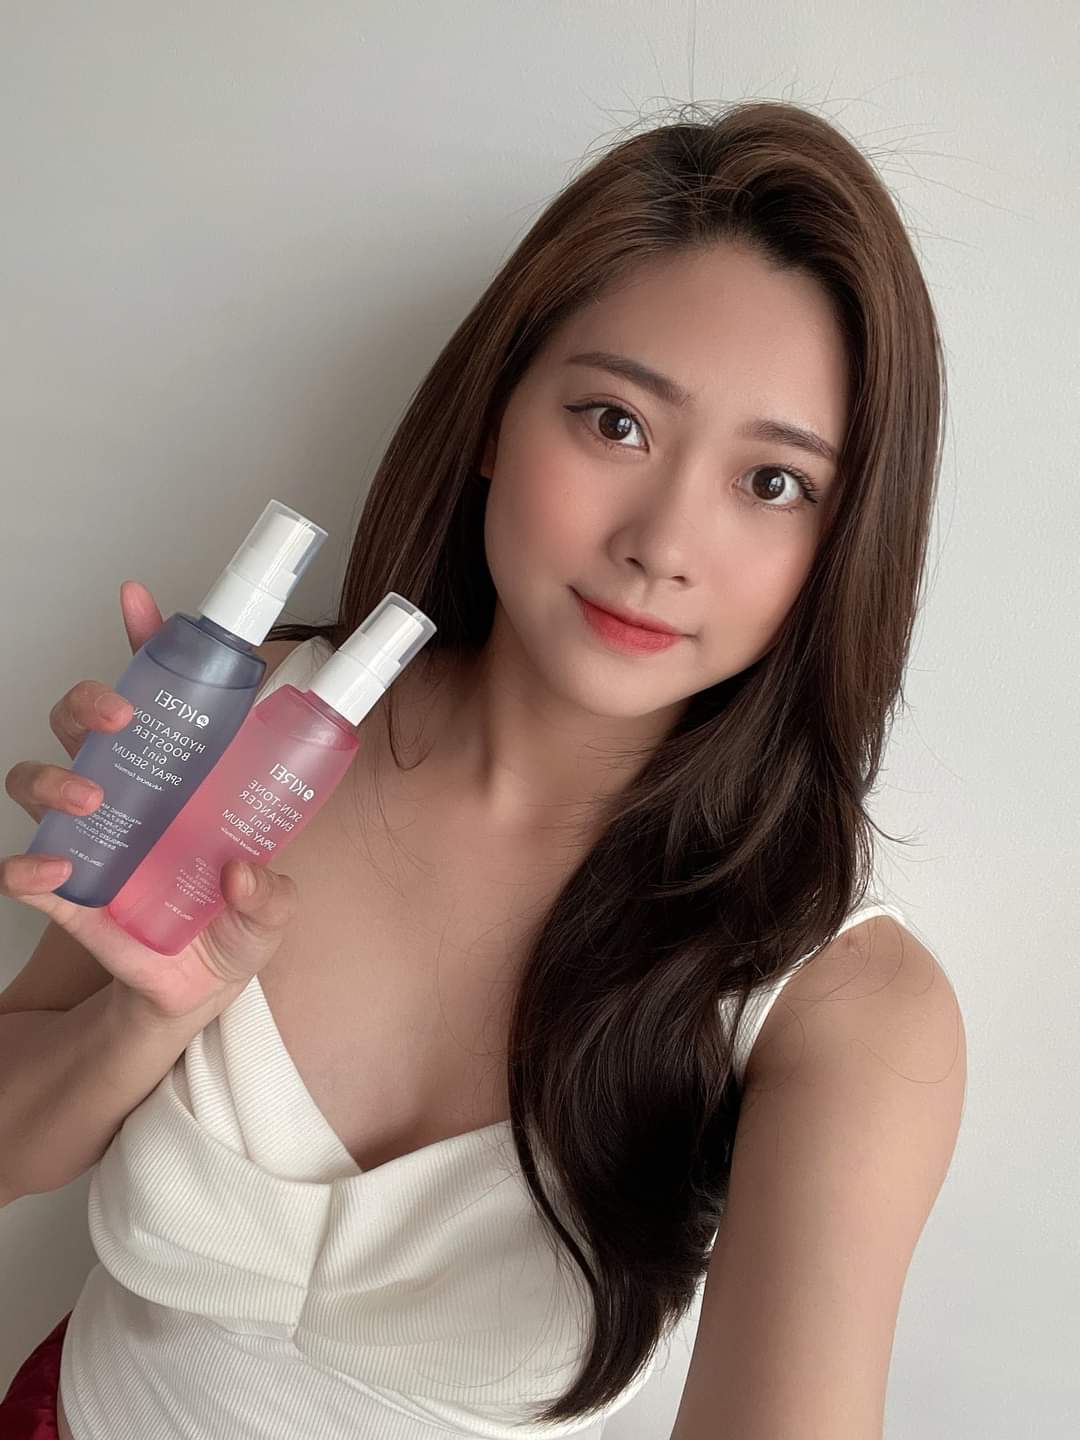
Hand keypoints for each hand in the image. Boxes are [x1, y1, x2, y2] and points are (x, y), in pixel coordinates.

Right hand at [2, 581, 296, 1023]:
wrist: (197, 991)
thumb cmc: (233, 926)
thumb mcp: (271, 909)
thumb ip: (271, 895)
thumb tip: (247, 875)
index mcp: (185, 773)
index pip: (160, 691)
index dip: (147, 641)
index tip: (139, 601)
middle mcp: (129, 791)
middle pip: (83, 718)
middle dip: (90, 701)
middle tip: (120, 718)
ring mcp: (90, 834)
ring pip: (38, 776)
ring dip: (56, 778)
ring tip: (93, 801)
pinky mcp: (63, 887)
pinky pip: (22, 866)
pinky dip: (27, 867)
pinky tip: (53, 873)